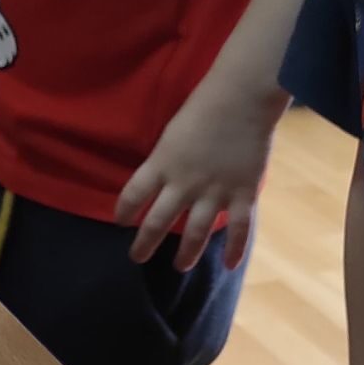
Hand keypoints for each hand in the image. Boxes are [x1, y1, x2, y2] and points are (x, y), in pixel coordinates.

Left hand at [117, 74, 283, 273]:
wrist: (242, 97)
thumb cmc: (205, 104)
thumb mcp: (173, 131)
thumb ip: (167, 157)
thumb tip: (163, 174)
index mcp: (162, 164)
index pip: (133, 194)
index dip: (124, 210)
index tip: (120, 222)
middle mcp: (183, 185)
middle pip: (157, 222)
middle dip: (145, 244)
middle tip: (137, 257)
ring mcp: (213, 193)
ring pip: (195, 234)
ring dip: (185, 254)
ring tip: (179, 267)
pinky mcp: (242, 195)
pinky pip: (238, 229)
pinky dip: (235, 249)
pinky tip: (229, 265)